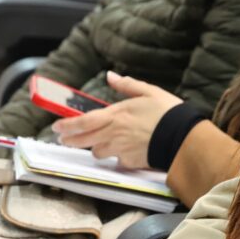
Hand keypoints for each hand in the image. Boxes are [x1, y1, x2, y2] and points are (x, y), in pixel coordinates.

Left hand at [52, 71, 181, 168]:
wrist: (182, 136)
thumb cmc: (167, 112)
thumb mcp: (149, 91)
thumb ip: (127, 85)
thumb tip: (110, 76)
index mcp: (116, 115)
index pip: (83, 121)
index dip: (67, 125)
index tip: (57, 126)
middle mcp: (113, 134)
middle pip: (83, 140)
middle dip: (71, 139)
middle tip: (65, 139)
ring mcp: (120, 150)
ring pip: (98, 153)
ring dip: (97, 148)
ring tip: (101, 144)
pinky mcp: (130, 162)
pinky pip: (117, 161)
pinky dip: (119, 157)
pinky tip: (127, 152)